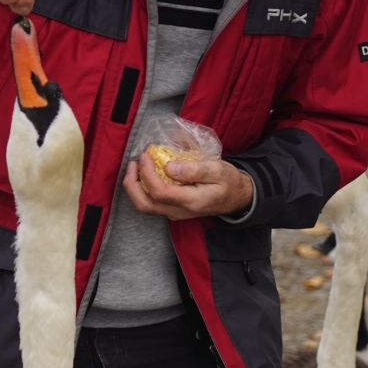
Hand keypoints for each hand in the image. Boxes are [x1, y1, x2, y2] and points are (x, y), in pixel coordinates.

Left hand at [124, 152, 253, 220]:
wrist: (236, 198)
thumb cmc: (228, 182)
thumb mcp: (218, 170)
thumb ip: (194, 169)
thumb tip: (169, 167)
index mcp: (191, 201)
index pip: (159, 192)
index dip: (147, 173)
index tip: (146, 155)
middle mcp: (178, 211)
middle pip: (145, 204)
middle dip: (131, 184)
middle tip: (134, 162)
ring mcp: (174, 212)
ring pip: (145, 206)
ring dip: (134, 186)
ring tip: (136, 166)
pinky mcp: (171, 209)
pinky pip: (151, 202)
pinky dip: (142, 188)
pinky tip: (145, 172)